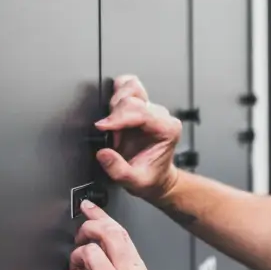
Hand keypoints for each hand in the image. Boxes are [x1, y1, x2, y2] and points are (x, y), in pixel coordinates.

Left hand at [60, 201, 166, 269]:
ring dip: (75, 258)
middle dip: (87, 229)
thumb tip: (107, 261)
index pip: (119, 231)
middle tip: (79, 238)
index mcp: (136, 267)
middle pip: (105, 234)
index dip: (101, 215)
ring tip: (74, 269)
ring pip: (89, 254)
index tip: (88, 207)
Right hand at [95, 74, 181, 202]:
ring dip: (116, 102)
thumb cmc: (151, 178)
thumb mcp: (135, 182)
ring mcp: (151, 109)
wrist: (157, 179)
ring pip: (131, 87)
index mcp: (167, 129)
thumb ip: (118, 170)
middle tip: (110, 135)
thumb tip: (103, 153)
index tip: (102, 127)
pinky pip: (128, 87)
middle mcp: (161, 115)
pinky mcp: (141, 106)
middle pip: (134, 98)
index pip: (141, 112)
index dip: (118, 118)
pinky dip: (117, 93)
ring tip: (113, 123)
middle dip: (115, 114)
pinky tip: (113, 110)